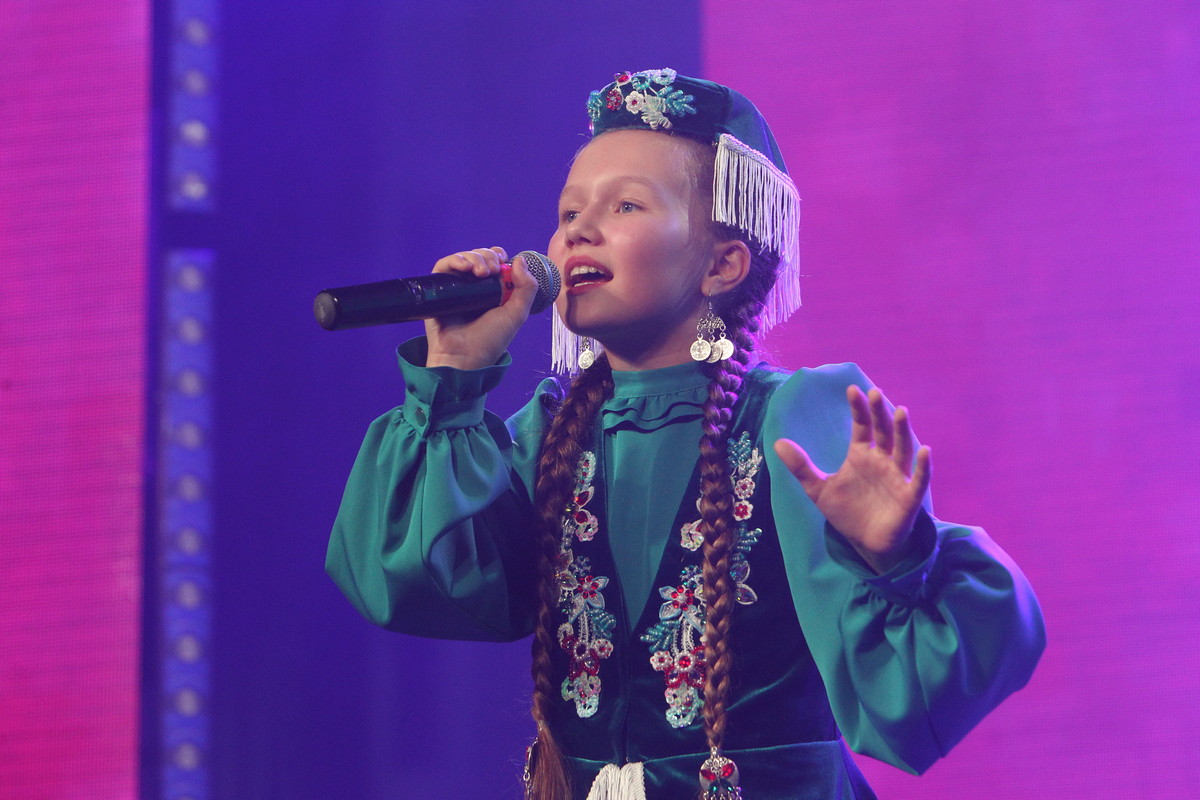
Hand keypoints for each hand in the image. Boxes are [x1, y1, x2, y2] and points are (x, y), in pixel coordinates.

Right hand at [424, 246, 538, 369]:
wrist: (464, 356)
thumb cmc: (490, 340)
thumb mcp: (517, 314)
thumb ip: (527, 288)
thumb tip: (520, 260)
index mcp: (492, 291)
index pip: (495, 262)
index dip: (498, 256)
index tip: (502, 262)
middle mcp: (473, 287)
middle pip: (480, 257)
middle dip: (487, 257)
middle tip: (492, 270)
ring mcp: (456, 287)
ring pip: (463, 258)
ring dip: (474, 257)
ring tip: (480, 272)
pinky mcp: (438, 290)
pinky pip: (443, 266)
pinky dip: (454, 260)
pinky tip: (464, 267)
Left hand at [774, 385, 931, 573]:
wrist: (865, 543)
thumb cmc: (846, 513)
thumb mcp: (818, 489)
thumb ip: (801, 467)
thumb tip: (777, 442)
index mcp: (861, 455)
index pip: (862, 426)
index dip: (858, 409)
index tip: (852, 389)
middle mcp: (882, 461)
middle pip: (883, 432)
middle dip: (879, 413)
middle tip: (875, 392)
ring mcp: (897, 477)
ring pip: (902, 449)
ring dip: (902, 431)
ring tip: (900, 411)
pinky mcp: (909, 497)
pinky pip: (918, 479)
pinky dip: (922, 466)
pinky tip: (924, 450)